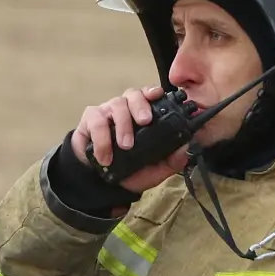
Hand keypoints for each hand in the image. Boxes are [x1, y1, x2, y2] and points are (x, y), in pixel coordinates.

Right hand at [70, 85, 190, 193]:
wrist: (101, 183)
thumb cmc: (129, 171)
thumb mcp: (154, 170)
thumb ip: (171, 161)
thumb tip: (185, 149)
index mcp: (142, 115)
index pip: (148, 95)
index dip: (153, 92)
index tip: (158, 95)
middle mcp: (125, 109)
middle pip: (132, 94)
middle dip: (140, 106)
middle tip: (145, 121)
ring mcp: (106, 113)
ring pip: (116, 105)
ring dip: (123, 124)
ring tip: (126, 145)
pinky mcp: (89, 121)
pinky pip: (96, 121)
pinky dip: (102, 138)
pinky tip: (105, 156)